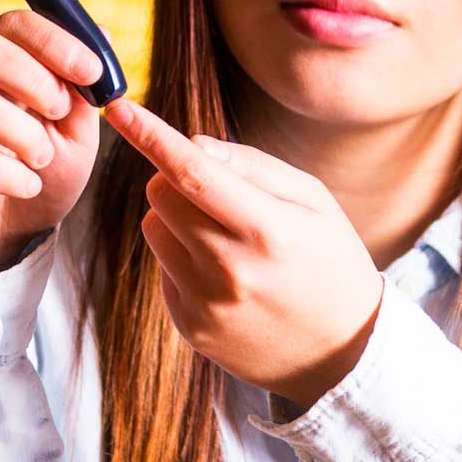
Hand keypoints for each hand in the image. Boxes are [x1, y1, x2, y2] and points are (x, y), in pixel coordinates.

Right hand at [0, 11, 106, 284]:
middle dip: (31, 77)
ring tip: (43, 158)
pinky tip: (28, 186)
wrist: (4, 237)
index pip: (12, 24)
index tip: (91, 73)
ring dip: (24, 133)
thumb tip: (102, 34)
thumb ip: (83, 89)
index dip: (53, 40)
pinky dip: (11, 175)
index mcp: (1, 69)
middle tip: (58, 113)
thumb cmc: (39, 173)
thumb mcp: (74, 131)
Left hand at [104, 98, 384, 409]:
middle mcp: (230, 270)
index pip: (192, 172)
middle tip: (215, 191)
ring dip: (177, 218)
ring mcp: (206, 303)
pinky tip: (226, 275)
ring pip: (154, 228)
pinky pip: (163, 267)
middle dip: (176, 177)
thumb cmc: (332, 263)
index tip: (118, 108)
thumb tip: (191, 145)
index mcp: (268, 231)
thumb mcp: (314, 201)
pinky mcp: (190, 326)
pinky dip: (184, 257)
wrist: (343, 352)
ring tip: (225, 237)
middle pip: (161, 194)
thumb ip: (253, 166)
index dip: (150, 135)